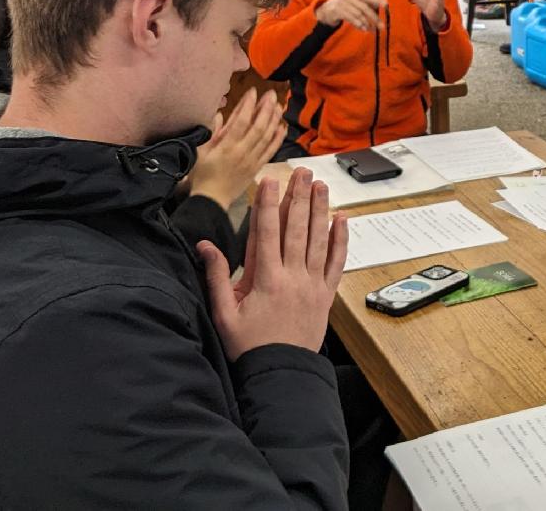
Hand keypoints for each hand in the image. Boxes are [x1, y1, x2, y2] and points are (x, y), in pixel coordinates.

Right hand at [189, 89, 284, 209]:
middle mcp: (242, 152)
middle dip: (266, 108)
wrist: (212, 200)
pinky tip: (282, 127)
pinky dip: (278, 139)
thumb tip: (218, 114)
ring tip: (278, 105)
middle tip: (271, 94)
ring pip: (267, 137)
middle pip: (258, 127)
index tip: (253, 92)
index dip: (248, 105)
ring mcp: (252, 160)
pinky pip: (270, 151)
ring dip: (274, 120)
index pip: (240, 121)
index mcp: (226, 147)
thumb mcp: (200, 151)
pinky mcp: (257, 167)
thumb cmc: (202, 174)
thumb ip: (211, 132)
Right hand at [197, 168, 348, 360]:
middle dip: (298, 197)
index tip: (269, 180)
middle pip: (296, 229)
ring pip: (318, 240)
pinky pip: (336, 262)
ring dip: (320, 210)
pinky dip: (340, 240)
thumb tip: (204, 246)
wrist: (280, 373)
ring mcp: (312, 285)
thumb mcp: (224, 314)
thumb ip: (216, 277)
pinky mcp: (326, 295)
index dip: (267, 204)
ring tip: (320, 186)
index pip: (266, 233)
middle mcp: (292, 277)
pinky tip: (341, 220)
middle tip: (302, 172)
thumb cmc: (249, 347)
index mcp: (265, 280)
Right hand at [317, 0, 386, 31]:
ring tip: (372, 29)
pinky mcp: (337, 10)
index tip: (386, 4)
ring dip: (366, 23)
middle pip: (364, 7)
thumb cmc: (343, 6)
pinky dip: (358, 24)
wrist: (325, 10)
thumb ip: (364, 4)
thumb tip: (378, 11)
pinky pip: (351, 19)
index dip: (377, 0)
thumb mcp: (353, 2)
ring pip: (358, 14)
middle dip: (374, 17)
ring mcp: (342, 3)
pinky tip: (364, 29)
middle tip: (381, 26)